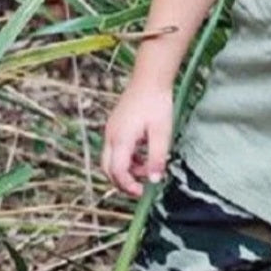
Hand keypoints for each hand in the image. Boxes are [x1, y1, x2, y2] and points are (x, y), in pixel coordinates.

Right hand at [100, 83, 173, 197]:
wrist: (150, 78)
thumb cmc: (157, 103)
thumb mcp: (162, 132)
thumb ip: (157, 157)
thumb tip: (154, 180)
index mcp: (121, 138)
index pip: (117, 171)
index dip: (128, 185)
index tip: (142, 192)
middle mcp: (111, 135)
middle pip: (108, 169)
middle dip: (123, 181)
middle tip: (141, 187)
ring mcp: (111, 130)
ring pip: (110, 160)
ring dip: (127, 169)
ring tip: (148, 166)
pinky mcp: (115, 126)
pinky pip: (115, 149)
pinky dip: (127, 158)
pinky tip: (144, 153)